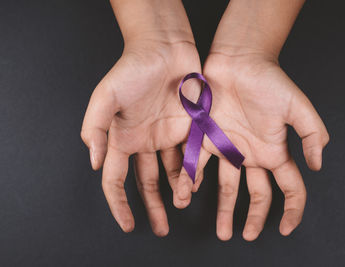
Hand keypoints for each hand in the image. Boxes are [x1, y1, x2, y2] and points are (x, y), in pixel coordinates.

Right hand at [81, 0, 202, 235]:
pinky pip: (190, 157)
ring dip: (175, 192)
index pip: (116, 180)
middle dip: (152, 207)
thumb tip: (97, 163)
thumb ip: (96, 129)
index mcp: (122, 139)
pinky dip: (192, 172)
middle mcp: (143, 142)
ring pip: (171, 174)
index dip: (119, 204)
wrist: (165, 49)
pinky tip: (195, 184)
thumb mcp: (106, 96)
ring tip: (181, 205)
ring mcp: (166, 137)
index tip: (128, 224)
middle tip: (160, 228)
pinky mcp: (187, 129)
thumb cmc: (133, 68)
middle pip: (146, 183)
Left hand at [175, 0, 328, 240]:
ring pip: (227, 186)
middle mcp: (252, 154)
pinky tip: (187, 195)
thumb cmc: (269, 81)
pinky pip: (198, 164)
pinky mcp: (206, 137)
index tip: (286, 229)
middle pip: (257, 194)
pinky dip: (193, 180)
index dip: (292, 209)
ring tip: (221, 231)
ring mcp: (228, 148)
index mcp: (275, 151)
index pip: (290, 187)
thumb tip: (317, 165)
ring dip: (223, 209)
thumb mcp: (298, 107)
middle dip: (254, 217)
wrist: (238, 61)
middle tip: (247, 236)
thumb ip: (312, 135)